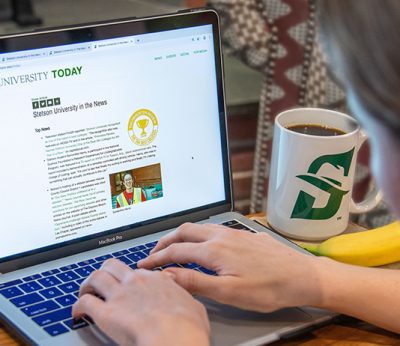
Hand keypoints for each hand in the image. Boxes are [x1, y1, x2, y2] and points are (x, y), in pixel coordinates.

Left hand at [72, 259, 209, 345]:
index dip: (132, 277)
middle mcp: (137, 282)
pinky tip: (78, 312)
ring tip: (85, 292)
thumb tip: (188, 301)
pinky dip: (78, 306)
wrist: (175, 336)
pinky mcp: (106, 313)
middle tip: (102, 282)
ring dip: (88, 284)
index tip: (129, 283)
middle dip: (105, 272)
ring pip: (96, 277)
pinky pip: (85, 302)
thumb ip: (186, 300)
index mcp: (157, 280)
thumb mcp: (195, 307)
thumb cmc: (187, 326)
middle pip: (113, 265)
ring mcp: (120, 295)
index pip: (140, 271)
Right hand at [138, 223, 323, 311]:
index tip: (144, 265)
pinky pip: (213, 229)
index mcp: (214, 250)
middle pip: (184, 232)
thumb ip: (196, 282)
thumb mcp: (229, 292)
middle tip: (154, 254)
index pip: (176, 251)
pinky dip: (198, 235)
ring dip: (181, 236)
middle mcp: (221, 236)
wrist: (302, 276)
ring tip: (174, 248)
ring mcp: (233, 233)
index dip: (156, 259)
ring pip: (199, 228)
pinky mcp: (244, 235)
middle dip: (165, 241)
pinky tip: (203, 245)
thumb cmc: (269, 288)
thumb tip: (168, 276)